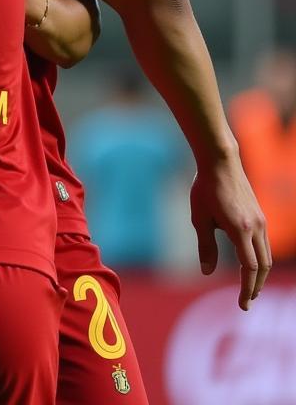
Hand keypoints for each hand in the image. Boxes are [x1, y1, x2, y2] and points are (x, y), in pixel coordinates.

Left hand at [190, 153, 270, 309]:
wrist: (221, 162)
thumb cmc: (205, 188)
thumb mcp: (199, 217)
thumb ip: (206, 246)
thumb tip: (207, 272)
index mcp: (240, 230)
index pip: (249, 268)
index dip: (246, 289)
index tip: (242, 305)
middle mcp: (256, 228)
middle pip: (262, 267)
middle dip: (254, 286)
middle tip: (246, 302)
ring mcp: (261, 222)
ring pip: (266, 256)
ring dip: (259, 275)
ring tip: (249, 287)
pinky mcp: (260, 216)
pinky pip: (264, 244)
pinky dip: (259, 259)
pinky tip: (250, 264)